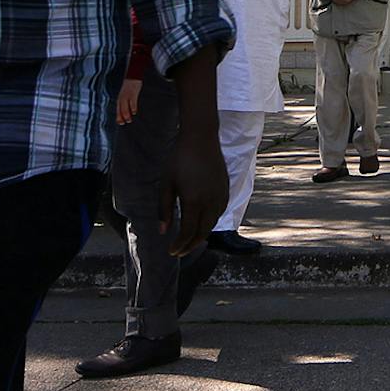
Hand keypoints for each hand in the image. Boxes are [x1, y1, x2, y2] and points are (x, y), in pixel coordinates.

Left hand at [115, 77, 141, 124]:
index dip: (118, 117)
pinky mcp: (132, 93)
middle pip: (120, 109)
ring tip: (129, 120)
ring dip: (126, 114)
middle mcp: (122, 98)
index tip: (120, 123)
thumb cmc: (129, 87)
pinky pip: (132, 101)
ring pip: (124, 106)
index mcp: (120, 99)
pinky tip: (134, 112)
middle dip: (121, 117)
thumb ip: (126, 102)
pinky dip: (132, 107)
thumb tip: (129, 112)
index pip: (118, 109)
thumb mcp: (126, 95)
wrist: (132, 76)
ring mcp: (127, 95)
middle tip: (124, 123)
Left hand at [158, 120, 229, 257]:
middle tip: (179, 252)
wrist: (201, 138)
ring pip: (213, 224)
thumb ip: (164, 209)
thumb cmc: (179, 159)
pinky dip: (210, 222)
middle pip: (203, 232)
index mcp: (194, 201)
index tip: (171, 252)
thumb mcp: (166, 184)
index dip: (179, 246)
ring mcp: (220, 195)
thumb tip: (164, 231)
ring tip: (189, 239)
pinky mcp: (225, 189)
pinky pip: (219, 212)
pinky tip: (202, 222)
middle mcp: (210, 201)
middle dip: (190, 246)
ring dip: (201, 234)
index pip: (188, 233)